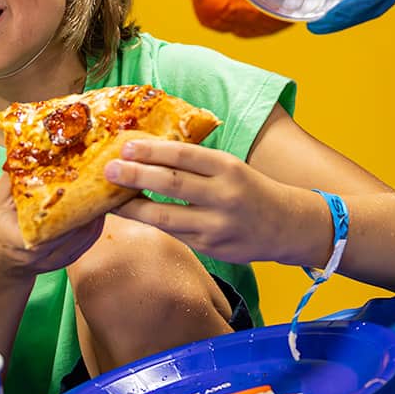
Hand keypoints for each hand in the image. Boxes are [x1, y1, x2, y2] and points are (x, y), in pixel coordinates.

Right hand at [0, 175, 106, 279]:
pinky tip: (100, 199)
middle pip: (76, 227)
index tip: (78, 177)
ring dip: (98, 207)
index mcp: (19, 241)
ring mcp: (60, 260)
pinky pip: (91, 237)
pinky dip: (97, 217)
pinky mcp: (71, 258)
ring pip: (89, 232)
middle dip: (89, 199)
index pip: (50, 223)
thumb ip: (13, 178)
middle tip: (99, 173)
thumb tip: (33, 145)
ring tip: (104, 182)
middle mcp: (43, 255)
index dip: (68, 200)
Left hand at [107, 139, 327, 266]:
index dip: (153, 150)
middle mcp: (224, 196)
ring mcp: (217, 225)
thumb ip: (197, 163)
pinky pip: (174, 234)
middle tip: (109, 170)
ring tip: (111, 199)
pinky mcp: (211, 248)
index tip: (126, 145)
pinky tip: (134, 215)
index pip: (185, 155)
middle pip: (172, 184)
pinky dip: (151, 224)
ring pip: (167, 217)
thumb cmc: (249, 189)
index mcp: (228, 167)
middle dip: (136, 176)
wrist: (284, 225)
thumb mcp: (231, 167)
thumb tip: (147, 152)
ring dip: (135, 207)